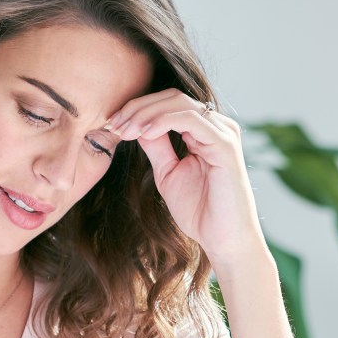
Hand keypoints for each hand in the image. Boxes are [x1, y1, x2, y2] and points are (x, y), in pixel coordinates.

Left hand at [108, 89, 262, 267]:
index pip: (169, 103)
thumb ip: (156, 147)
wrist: (223, 240)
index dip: (138, 109)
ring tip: (124, 129)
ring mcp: (223, 133)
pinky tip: (144, 132)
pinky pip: (191, 120)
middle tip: (113, 123)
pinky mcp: (225, 145)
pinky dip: (163, 121)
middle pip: (172, 97)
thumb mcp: (168, 173)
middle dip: (137, 107)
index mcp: (206, 131)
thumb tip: (135, 125)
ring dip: (146, 113)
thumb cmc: (200, 212)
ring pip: (179, 103)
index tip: (111, 124)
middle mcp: (218, 126)